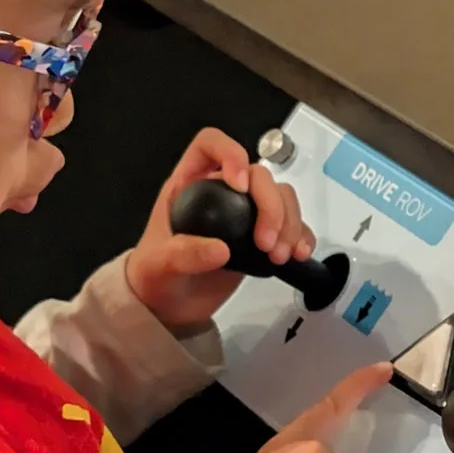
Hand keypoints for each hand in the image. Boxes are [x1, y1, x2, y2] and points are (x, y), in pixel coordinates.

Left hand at [126, 127, 311, 333]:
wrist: (167, 307)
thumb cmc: (154, 277)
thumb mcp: (158, 265)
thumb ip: (182, 254)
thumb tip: (220, 249)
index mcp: (189, 185)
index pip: (211, 145)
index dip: (230, 154)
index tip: (240, 186)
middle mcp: (220, 193)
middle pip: (258, 174)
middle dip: (271, 205)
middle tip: (267, 243)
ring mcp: (243, 214)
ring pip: (280, 196)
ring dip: (288, 222)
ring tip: (279, 256)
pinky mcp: (260, 237)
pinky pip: (290, 224)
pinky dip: (299, 235)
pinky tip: (297, 253)